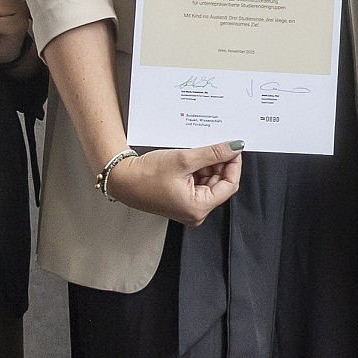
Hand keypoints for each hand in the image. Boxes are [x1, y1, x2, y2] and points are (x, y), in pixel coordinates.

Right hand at [103, 142, 243, 225]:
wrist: (122, 179)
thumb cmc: (147, 175)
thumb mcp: (184, 159)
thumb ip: (213, 153)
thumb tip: (235, 147)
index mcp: (198, 208)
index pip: (229, 185)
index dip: (233, 164)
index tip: (232, 148)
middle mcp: (196, 212)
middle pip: (220, 184)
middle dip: (218, 164)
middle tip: (214, 145)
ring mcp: (189, 207)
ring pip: (209, 182)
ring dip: (207, 166)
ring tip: (195, 152)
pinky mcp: (182, 201)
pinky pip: (198, 184)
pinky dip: (198, 170)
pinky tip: (190, 159)